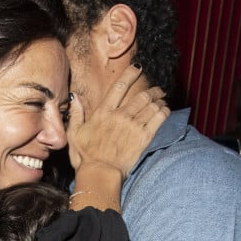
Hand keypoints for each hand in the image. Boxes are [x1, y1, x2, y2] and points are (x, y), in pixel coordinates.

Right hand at [67, 64, 169, 179]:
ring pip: (151, 105)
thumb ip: (76, 113)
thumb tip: (74, 97)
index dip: (130, 74)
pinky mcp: (144, 138)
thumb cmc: (85, 155)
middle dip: (153, 90)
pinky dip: (164, 112)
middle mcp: (120, 116)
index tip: (138, 67)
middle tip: (158, 89)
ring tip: (163, 99)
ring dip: (159, 100)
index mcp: (103, 112)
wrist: (100, 172)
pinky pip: (158, 119)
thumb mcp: (74, 133)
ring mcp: (133, 126)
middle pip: (141, 95)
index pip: (119, 87)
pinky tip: (165, 110)